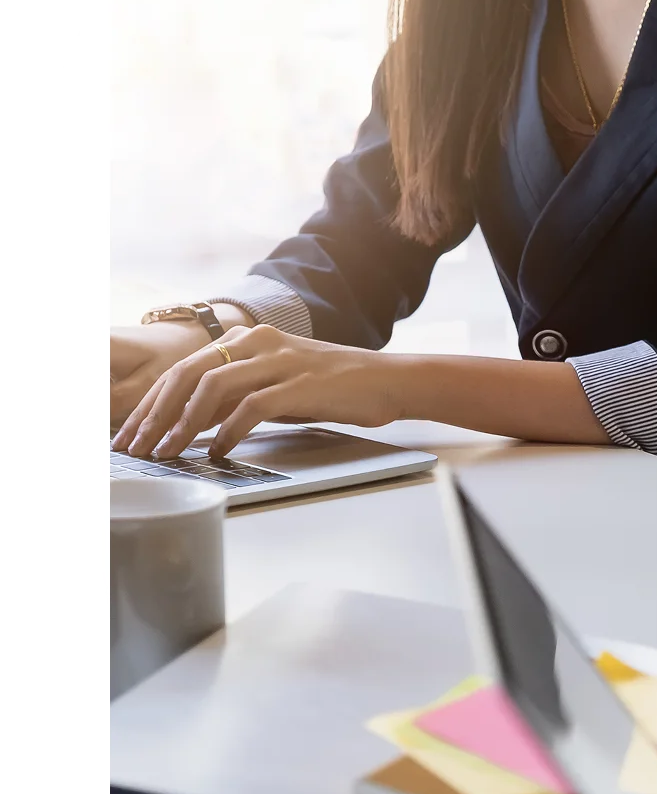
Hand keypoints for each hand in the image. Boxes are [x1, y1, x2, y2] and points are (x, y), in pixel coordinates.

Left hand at [111, 324, 406, 459]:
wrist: (387, 381)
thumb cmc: (334, 388)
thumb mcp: (277, 385)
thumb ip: (237, 396)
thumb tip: (193, 423)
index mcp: (246, 340)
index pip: (182, 369)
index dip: (151, 404)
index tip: (132, 435)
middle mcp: (256, 343)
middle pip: (186, 375)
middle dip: (155, 415)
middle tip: (137, 448)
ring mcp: (278, 361)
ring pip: (211, 388)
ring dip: (183, 425)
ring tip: (169, 453)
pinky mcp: (299, 384)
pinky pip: (250, 407)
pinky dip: (227, 431)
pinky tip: (217, 451)